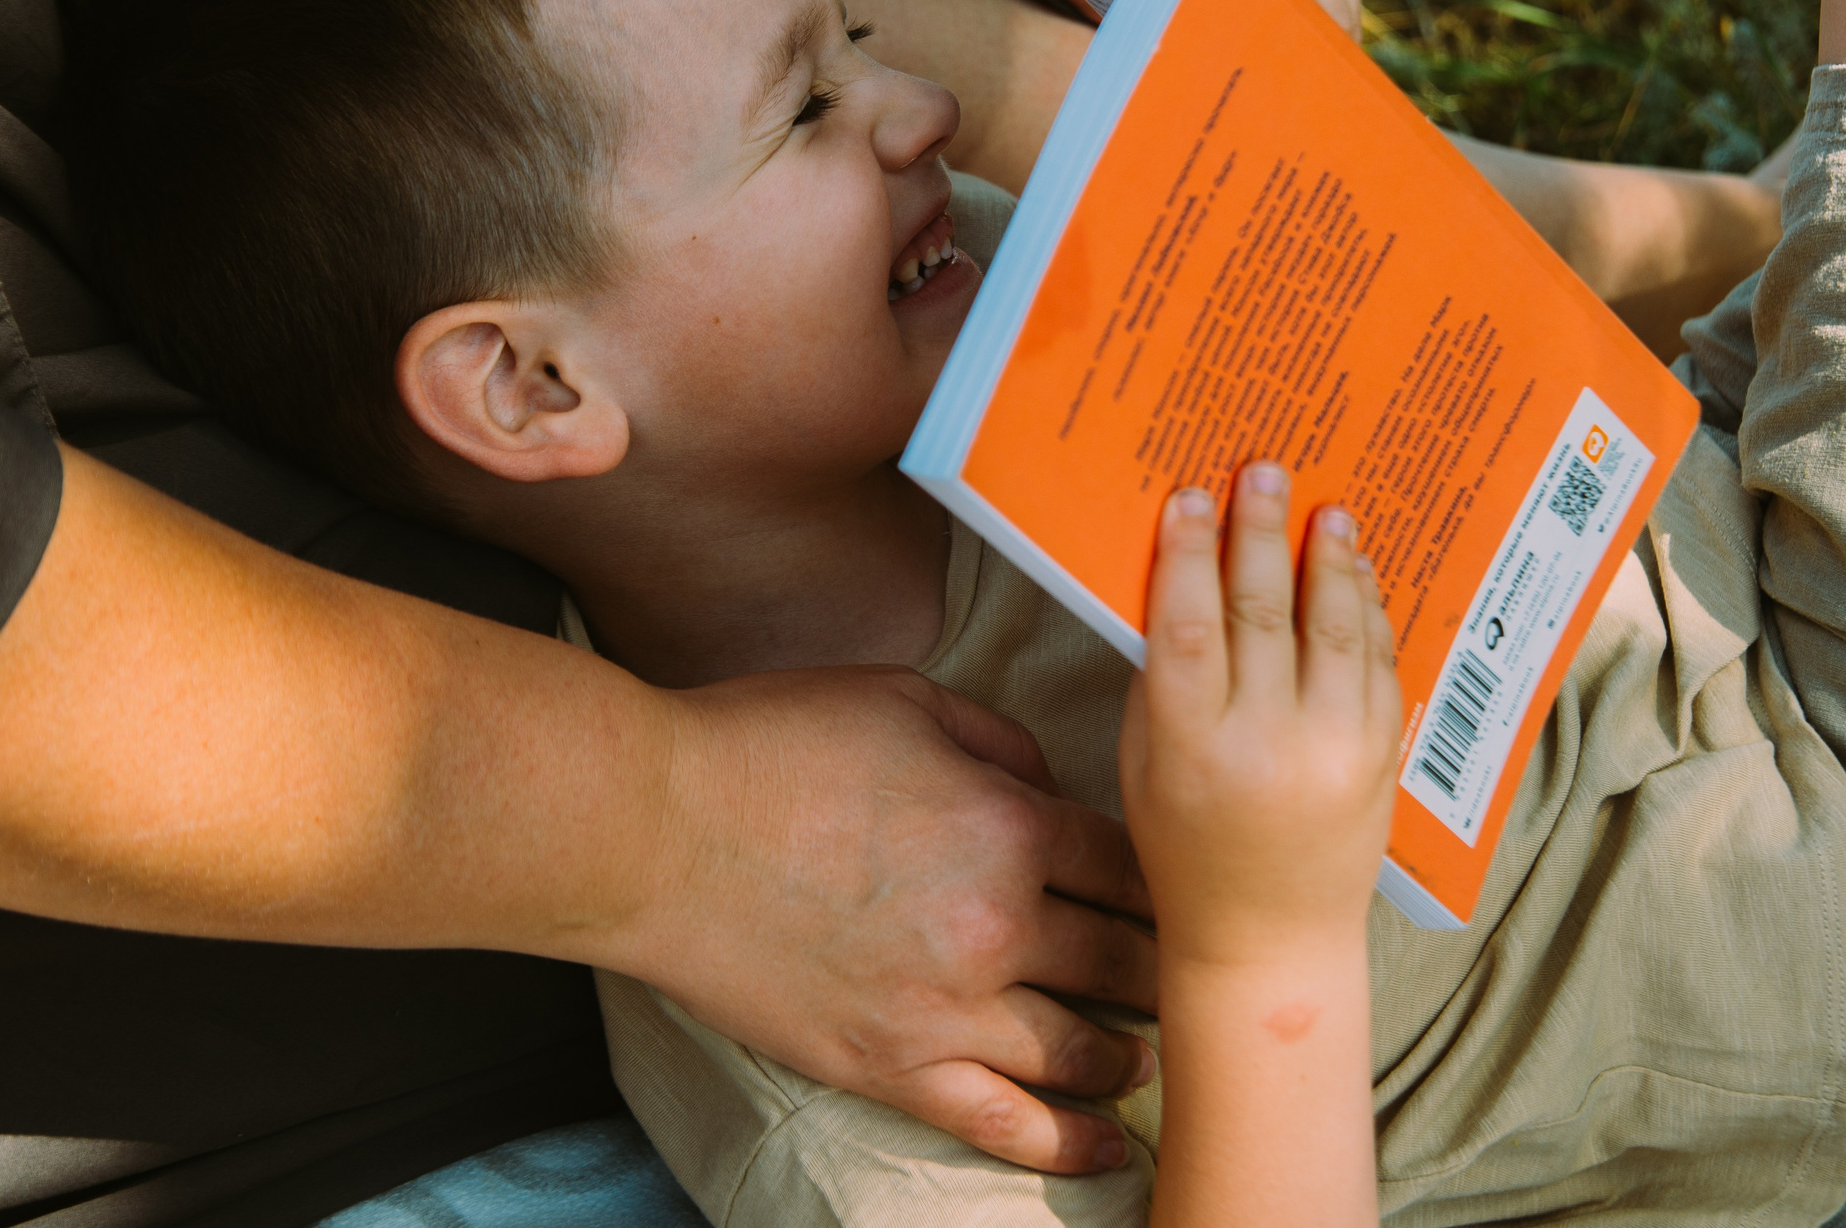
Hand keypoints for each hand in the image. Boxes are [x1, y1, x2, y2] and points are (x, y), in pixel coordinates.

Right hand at [624, 665, 1160, 1174]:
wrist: (652, 828)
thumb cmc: (767, 746)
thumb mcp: (904, 697)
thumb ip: (999, 740)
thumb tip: (1048, 783)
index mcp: (1009, 825)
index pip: (1128, 864)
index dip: (1164, 877)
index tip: (1185, 889)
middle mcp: (998, 926)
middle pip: (1123, 959)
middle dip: (1164, 966)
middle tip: (1192, 973)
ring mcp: (945, 1009)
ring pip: (1080, 1050)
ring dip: (1129, 1050)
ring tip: (1150, 1050)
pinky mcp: (889, 1068)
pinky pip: (1004, 1123)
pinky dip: (1070, 1143)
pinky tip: (1112, 1147)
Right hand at [1120, 463, 1401, 971]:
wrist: (1271, 937)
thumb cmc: (1187, 846)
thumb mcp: (1144, 765)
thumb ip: (1162, 681)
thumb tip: (1185, 579)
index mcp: (1192, 746)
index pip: (1189, 626)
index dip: (1189, 553)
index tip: (1191, 497)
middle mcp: (1267, 744)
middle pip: (1262, 611)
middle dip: (1260, 531)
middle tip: (1262, 473)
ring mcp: (1334, 750)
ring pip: (1334, 627)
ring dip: (1328, 559)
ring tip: (1324, 510)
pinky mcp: (1381, 756)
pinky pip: (1379, 663)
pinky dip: (1368, 610)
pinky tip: (1355, 572)